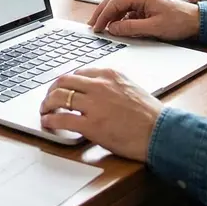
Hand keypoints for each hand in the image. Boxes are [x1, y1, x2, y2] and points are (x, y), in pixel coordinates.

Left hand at [39, 67, 162, 161]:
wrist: (162, 133)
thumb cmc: (151, 115)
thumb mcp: (130, 88)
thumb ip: (111, 86)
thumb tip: (95, 91)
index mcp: (109, 75)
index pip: (78, 73)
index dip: (66, 82)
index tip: (62, 89)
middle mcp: (99, 86)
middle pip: (63, 82)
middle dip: (51, 90)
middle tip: (48, 99)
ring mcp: (94, 105)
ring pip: (58, 97)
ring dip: (47, 104)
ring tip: (44, 111)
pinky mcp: (92, 125)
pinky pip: (62, 119)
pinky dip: (50, 120)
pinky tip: (47, 122)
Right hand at [88, 0, 199, 39]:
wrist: (196, 20)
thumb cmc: (178, 22)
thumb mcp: (154, 27)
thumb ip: (131, 27)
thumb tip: (112, 28)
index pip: (115, 2)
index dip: (104, 16)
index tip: (97, 28)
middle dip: (101, 12)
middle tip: (92, 24)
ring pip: (118, 3)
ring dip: (109, 14)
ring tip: (100, 26)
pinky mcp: (144, 5)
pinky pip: (126, 9)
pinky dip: (118, 16)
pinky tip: (114, 26)